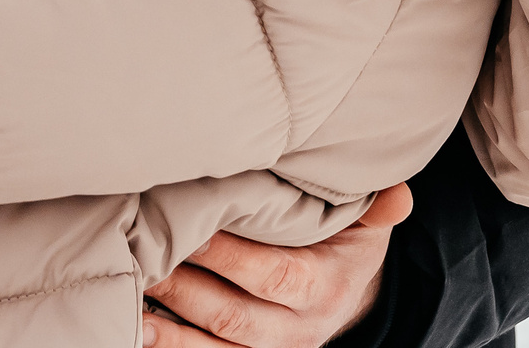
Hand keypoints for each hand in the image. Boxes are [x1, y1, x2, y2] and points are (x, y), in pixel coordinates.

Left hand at [142, 184, 410, 347]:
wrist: (348, 299)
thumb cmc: (343, 247)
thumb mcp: (364, 228)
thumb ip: (376, 212)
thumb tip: (399, 196)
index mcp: (322, 290)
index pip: (273, 275)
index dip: (230, 255)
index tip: (191, 224)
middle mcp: (296, 330)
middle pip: (232, 314)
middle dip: (185, 284)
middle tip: (143, 250)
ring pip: (213, 345)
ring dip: (167, 325)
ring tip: (129, 291)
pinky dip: (170, 346)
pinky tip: (135, 327)